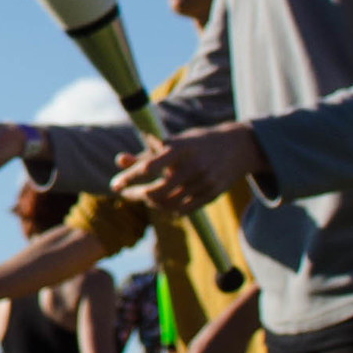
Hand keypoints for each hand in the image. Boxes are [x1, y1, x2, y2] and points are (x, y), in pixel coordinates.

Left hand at [110, 126, 256, 212]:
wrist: (237, 147)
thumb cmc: (197, 143)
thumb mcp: (173, 143)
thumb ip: (146, 154)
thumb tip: (119, 161)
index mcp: (181, 148)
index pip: (149, 167)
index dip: (129, 178)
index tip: (114, 185)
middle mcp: (193, 166)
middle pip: (157, 190)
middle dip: (136, 194)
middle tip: (125, 193)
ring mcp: (204, 182)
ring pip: (169, 203)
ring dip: (150, 203)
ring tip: (142, 196)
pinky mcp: (212, 195)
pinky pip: (184, 209)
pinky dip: (168, 209)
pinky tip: (160, 203)